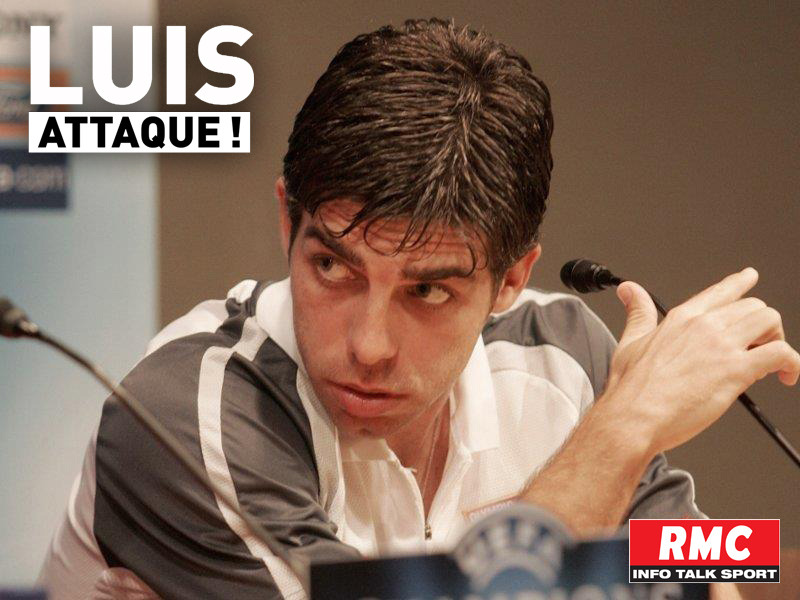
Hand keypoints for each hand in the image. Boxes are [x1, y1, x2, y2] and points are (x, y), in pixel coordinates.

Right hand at [601, 267, 799, 454]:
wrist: (634, 416)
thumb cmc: (632, 388)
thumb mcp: (630, 341)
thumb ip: (637, 313)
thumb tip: (630, 292)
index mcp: (682, 318)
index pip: (720, 291)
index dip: (740, 283)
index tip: (749, 278)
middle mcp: (704, 326)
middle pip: (752, 306)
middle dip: (761, 325)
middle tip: (757, 345)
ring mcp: (722, 346)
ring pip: (769, 321)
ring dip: (777, 339)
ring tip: (771, 360)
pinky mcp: (736, 371)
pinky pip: (781, 354)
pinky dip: (791, 363)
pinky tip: (786, 375)